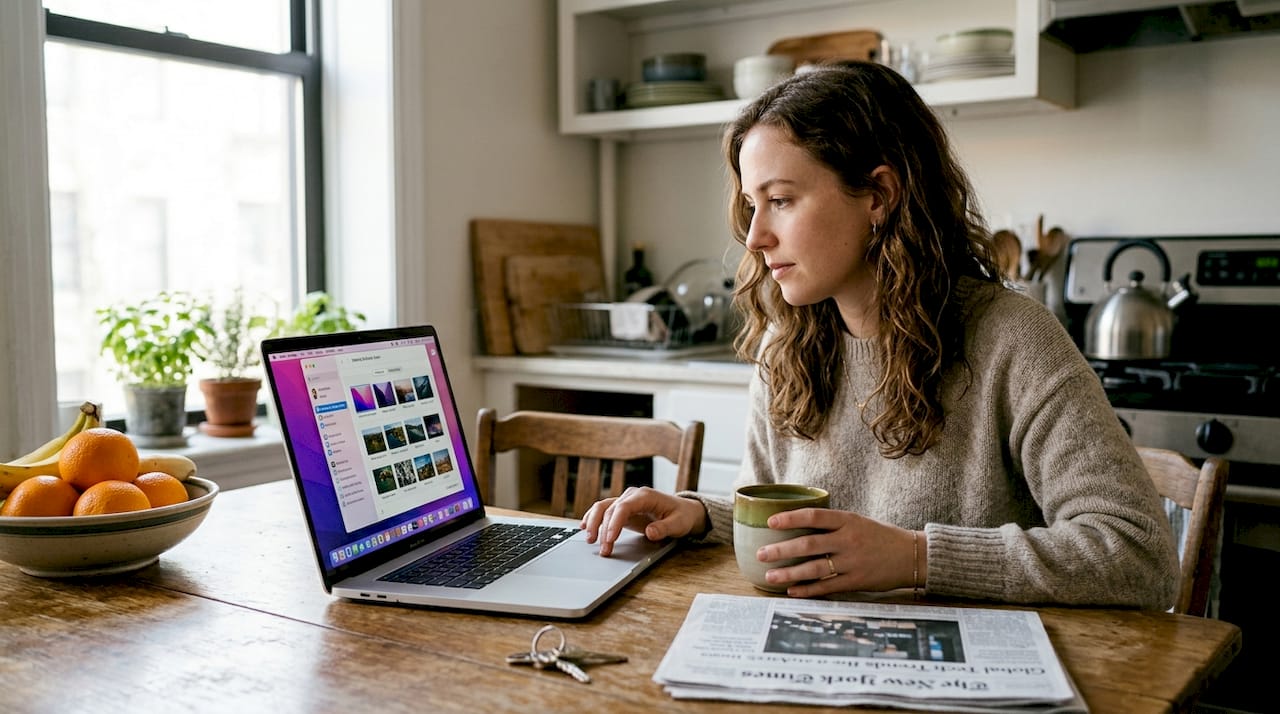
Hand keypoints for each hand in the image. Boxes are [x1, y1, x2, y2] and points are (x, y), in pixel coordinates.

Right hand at [580, 486, 707, 556]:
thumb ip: (665, 528)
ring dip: (593, 523)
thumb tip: (650, 532)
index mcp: (646, 496)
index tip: (610, 539)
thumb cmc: (681, 516)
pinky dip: (592, 517)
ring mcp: (625, 501)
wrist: (683, 511)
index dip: (614, 523)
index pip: (624, 507)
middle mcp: (632, 496)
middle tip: (603, 549)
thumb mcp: (679, 524)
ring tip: (589, 540)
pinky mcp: (622, 509)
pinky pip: (603, 510)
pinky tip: (583, 526)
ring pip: (602, 507)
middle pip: (610, 509)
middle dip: (603, 530)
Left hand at [758, 508, 923, 597]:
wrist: (910, 556)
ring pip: (814, 568)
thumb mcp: (857, 521)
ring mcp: (852, 562)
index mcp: (847, 520)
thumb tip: (796, 525)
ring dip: (789, 573)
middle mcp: (848, 540)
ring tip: (770, 575)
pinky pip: (827, 587)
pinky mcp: (856, 581)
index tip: (770, 522)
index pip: (814, 516)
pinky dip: (808, 590)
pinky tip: (792, 591)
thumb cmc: (879, 536)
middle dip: (781, 550)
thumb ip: (831, 524)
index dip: (790, 518)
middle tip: (761, 553)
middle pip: (808, 545)